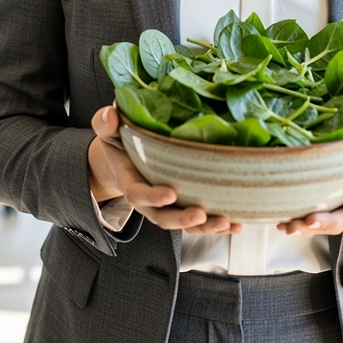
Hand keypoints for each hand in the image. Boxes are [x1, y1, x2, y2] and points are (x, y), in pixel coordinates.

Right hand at [88, 105, 241, 235]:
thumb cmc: (120, 141)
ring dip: (205, 227)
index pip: (138, 194)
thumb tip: (112, 114)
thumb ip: (106, 123)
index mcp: (130, 182)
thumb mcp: (109, 130)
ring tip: (225, 222)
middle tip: (200, 213)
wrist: (126, 158)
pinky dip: (219, 225)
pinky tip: (237, 224)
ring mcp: (167, 207)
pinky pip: (200, 222)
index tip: (170, 193)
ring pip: (184, 225)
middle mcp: (149, 201)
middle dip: (182, 218)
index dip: (152, 197)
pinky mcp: (184, 206)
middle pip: (163, 218)